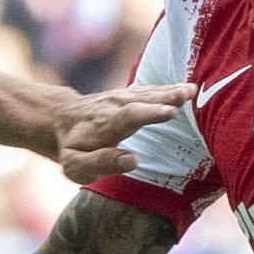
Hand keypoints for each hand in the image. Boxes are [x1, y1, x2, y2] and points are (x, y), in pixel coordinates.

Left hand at [49, 82, 193, 184]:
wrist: (61, 118)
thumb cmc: (72, 148)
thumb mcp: (76, 165)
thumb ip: (101, 162)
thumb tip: (133, 161)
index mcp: (104, 126)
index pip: (129, 117)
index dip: (150, 114)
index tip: (170, 113)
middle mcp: (114, 106)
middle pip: (142, 100)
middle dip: (165, 97)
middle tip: (188, 94)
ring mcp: (122, 97)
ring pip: (148, 93)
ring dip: (171, 91)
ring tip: (192, 90)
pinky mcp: (129, 94)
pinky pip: (150, 90)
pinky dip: (169, 88)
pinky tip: (187, 88)